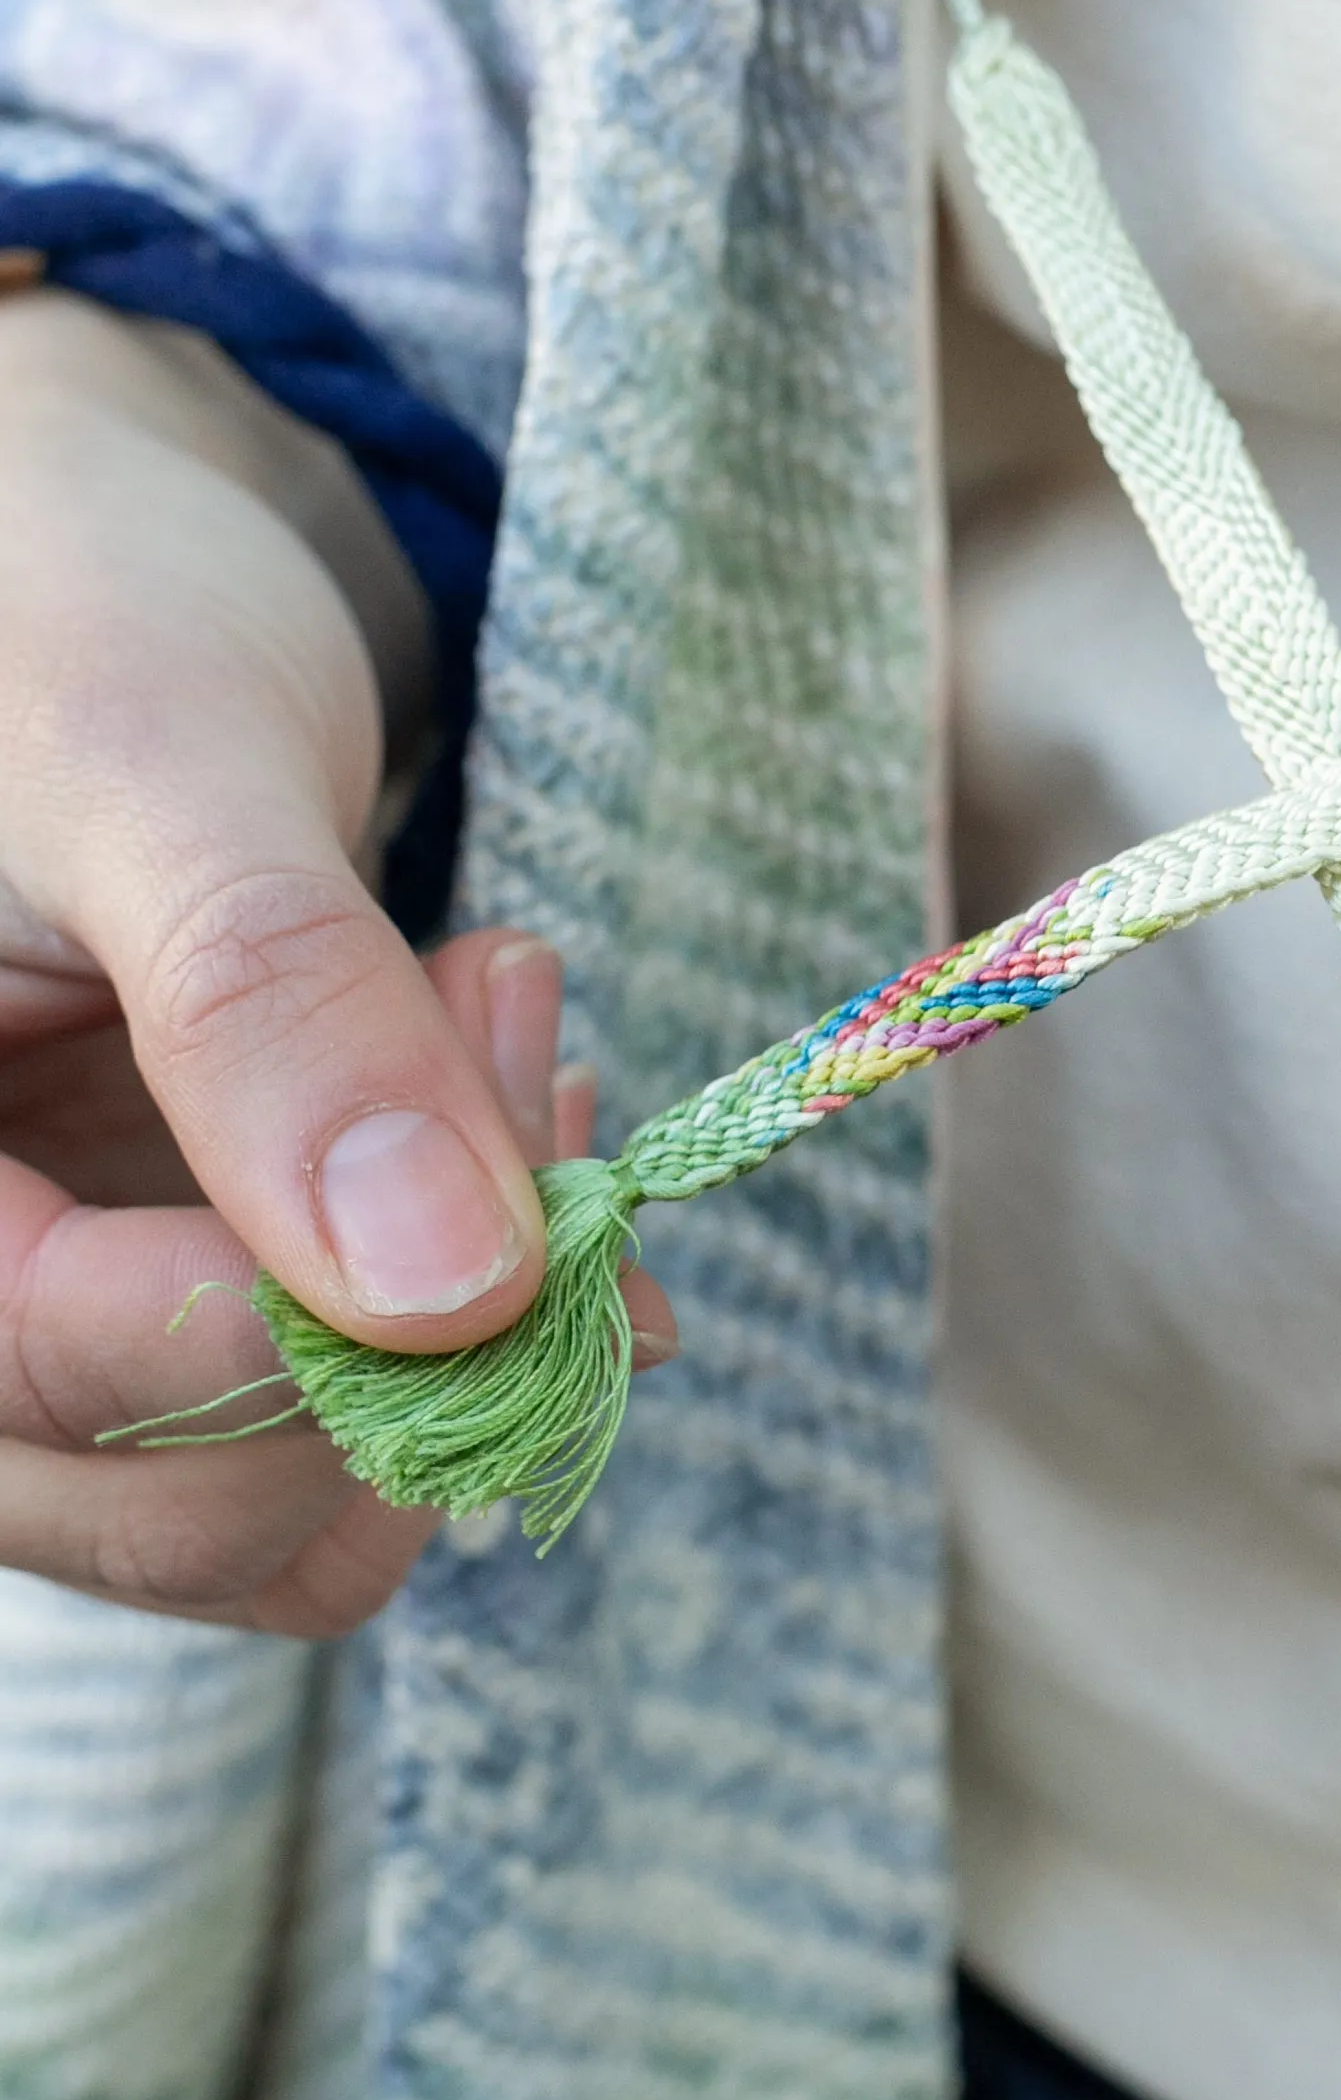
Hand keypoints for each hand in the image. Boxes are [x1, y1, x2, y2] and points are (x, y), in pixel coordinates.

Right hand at [0, 290, 668, 1632]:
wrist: (98, 581)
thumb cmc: (74, 614)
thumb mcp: (159, 761)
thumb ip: (276, 1008)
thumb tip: (449, 1290)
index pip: (51, 1380)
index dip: (312, 1322)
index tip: (531, 1134)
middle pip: (174, 1503)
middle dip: (418, 1307)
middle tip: (513, 1011)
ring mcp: (37, 1340)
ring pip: (281, 1518)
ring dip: (471, 1320)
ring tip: (504, 1022)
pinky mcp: (157, 1326)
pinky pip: (336, 1444)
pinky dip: (473, 1320)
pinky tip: (505, 1105)